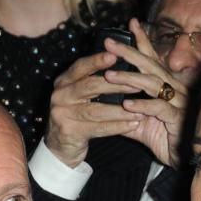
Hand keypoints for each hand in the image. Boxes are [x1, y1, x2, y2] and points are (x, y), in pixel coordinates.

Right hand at [45, 49, 143, 166]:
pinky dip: (117, 127)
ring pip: (96, 111)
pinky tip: (132, 125)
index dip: (97, 60)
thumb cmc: (76, 115)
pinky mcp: (69, 132)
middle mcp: (60, 95)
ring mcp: (62, 114)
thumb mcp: (78, 95)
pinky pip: (98, 129)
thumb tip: (119, 62)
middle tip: (138, 85)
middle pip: (90, 86)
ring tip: (141, 111)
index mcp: (64, 81)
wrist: (59, 145)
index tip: (115, 55)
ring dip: (121, 111)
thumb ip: (92, 80)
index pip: (81, 66)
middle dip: (117, 85)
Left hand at [101, 19, 188, 168]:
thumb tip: (107, 107)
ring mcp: (178, 104)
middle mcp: (174, 90)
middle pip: (151, 66)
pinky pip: (160, 109)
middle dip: (129, 52)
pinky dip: (143, 106)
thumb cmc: (166, 141)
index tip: (130, 24)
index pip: (153, 60)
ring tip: (109, 75)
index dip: (142, 42)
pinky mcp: (178, 120)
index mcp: (166, 88)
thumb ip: (127, 115)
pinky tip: (127, 104)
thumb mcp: (142, 125)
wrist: (186, 162)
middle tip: (109, 43)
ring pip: (154, 85)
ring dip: (130, 79)